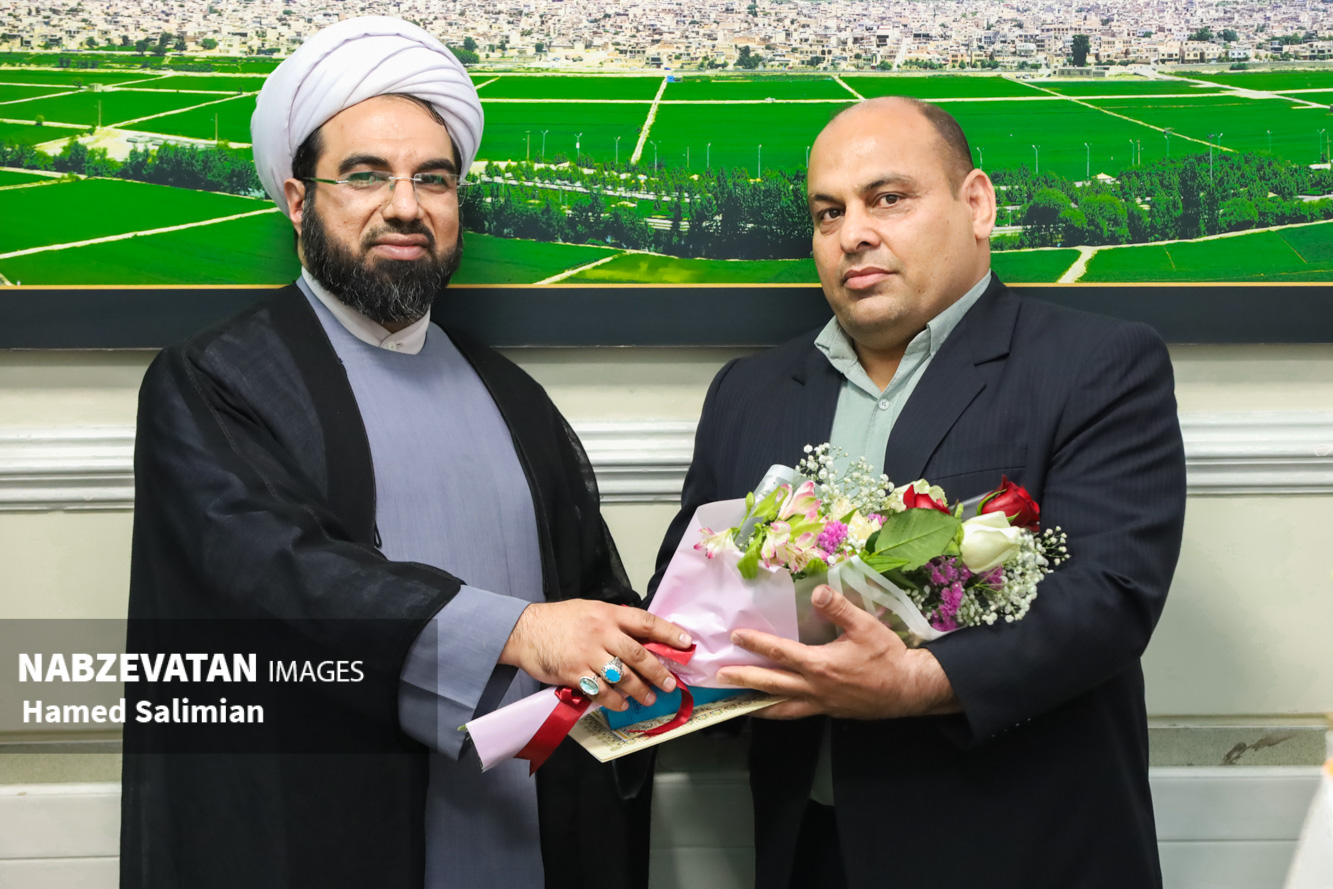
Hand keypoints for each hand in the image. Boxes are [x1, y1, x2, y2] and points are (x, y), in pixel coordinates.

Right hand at [499, 601, 691, 711]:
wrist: (524, 631)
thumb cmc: (559, 620)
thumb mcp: (590, 610)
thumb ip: (614, 622)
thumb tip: (642, 636)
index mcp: (608, 614)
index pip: (645, 622)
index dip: (668, 633)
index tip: (686, 643)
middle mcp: (601, 633)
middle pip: (638, 654)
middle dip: (658, 672)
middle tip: (671, 684)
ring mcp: (587, 654)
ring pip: (622, 676)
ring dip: (639, 690)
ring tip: (649, 699)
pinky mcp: (574, 673)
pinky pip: (600, 691)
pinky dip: (614, 700)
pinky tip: (622, 705)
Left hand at [714, 584, 959, 719]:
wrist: (909, 689)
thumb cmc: (887, 656)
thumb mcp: (866, 626)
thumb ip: (840, 608)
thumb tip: (818, 590)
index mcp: (820, 665)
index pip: (780, 652)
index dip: (756, 643)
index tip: (736, 637)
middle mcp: (814, 688)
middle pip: (771, 685)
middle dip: (743, 680)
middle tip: (720, 677)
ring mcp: (820, 704)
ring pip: (781, 709)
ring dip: (756, 706)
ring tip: (736, 704)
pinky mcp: (828, 712)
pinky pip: (796, 714)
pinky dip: (779, 712)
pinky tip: (772, 708)